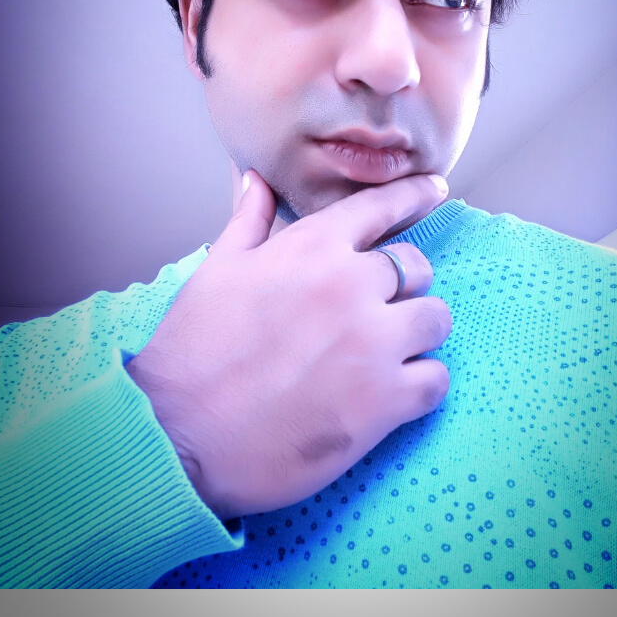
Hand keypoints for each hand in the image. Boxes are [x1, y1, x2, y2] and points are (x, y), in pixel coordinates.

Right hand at [127, 170, 451, 519]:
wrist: (180, 436)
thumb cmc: (193, 351)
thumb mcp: (217, 271)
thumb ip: (249, 222)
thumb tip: (257, 180)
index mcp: (312, 248)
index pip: (381, 207)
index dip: (414, 195)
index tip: (435, 191)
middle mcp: (350, 286)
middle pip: (418, 267)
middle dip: (403, 285)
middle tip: (376, 310)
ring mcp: (372, 343)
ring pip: (435, 319)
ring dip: (417, 334)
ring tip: (386, 353)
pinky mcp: (385, 401)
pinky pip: (437, 379)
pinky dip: (422, 385)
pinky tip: (393, 393)